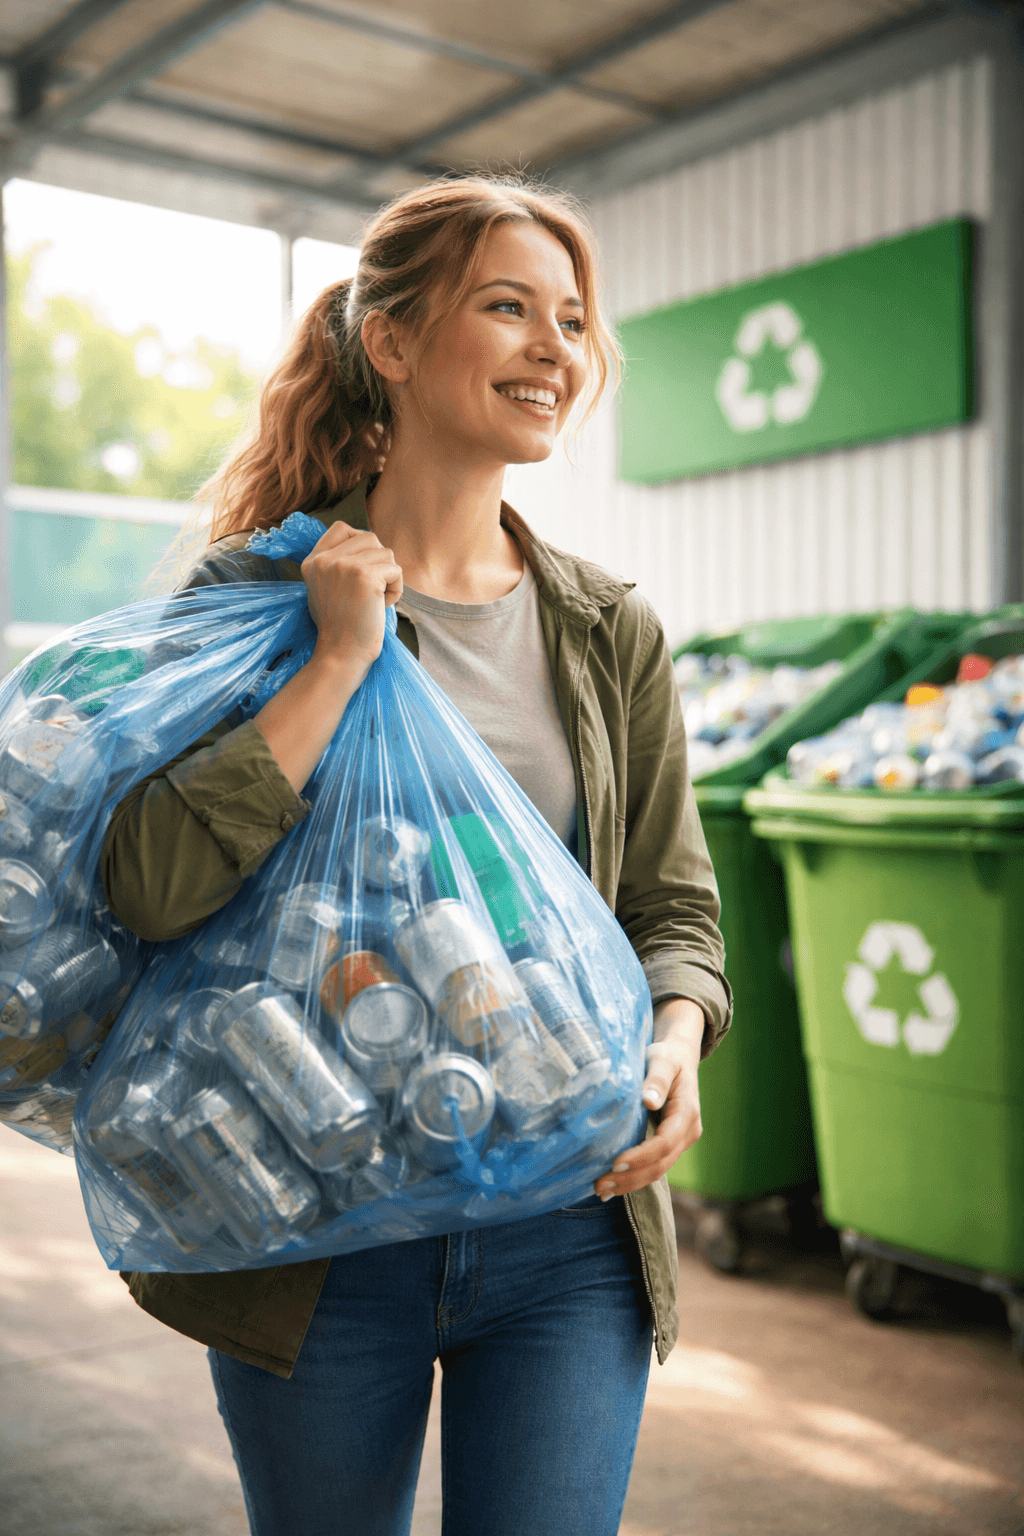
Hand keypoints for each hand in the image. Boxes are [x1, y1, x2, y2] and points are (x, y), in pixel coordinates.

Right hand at [301, 522, 402, 682]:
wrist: (341, 654)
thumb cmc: (340, 628)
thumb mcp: (324, 588)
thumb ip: (337, 565)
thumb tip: (368, 545)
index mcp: (313, 561)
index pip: (342, 528)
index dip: (360, 542)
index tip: (365, 565)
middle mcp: (325, 559)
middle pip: (369, 537)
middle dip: (379, 561)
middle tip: (372, 590)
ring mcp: (344, 565)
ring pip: (386, 552)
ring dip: (389, 577)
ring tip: (376, 600)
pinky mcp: (365, 575)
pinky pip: (396, 569)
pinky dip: (397, 589)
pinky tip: (383, 606)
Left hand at [594, 998, 703, 1200]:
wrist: (679, 1056)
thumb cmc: (667, 1056)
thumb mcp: (662, 1060)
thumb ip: (656, 1080)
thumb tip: (649, 1101)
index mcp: (687, 1113)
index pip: (664, 1143)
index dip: (640, 1156)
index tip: (615, 1162)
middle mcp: (687, 1132)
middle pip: (661, 1164)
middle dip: (631, 1178)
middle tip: (600, 1185)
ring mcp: (680, 1140)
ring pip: (658, 1170)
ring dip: (630, 1183)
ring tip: (601, 1190)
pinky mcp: (670, 1143)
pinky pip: (654, 1165)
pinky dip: (634, 1177)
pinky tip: (613, 1184)